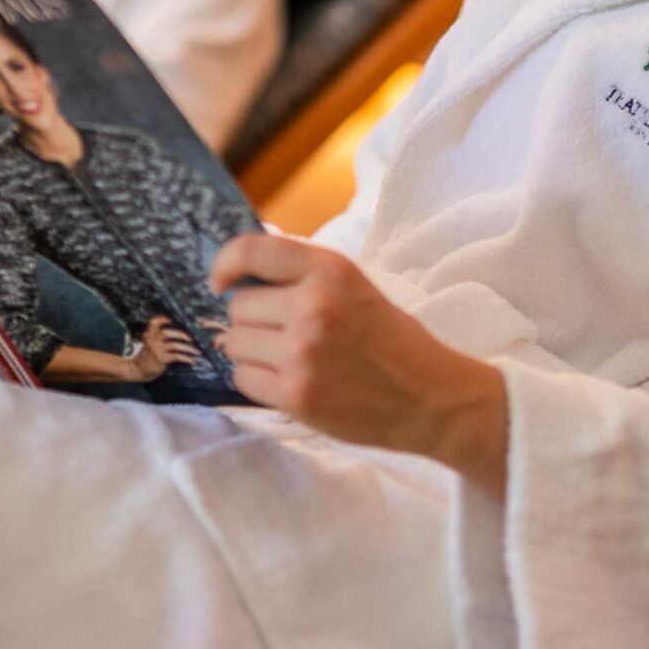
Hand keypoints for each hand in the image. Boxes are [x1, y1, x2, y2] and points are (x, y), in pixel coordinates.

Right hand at [125, 315, 200, 380]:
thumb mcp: (150, 343)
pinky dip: (186, 358)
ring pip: (174, 345)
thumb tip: (180, 330)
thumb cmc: (148, 355)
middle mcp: (152, 340)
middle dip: (181, 334)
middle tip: (192, 338)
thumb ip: (158, 336)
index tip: (173, 319)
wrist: (139, 370)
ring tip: (197, 351)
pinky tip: (192, 360)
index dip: (162, 319)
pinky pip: (176, 356)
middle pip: (167, 332)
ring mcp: (156, 349)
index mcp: (149, 334)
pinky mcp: (161, 359)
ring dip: (188, 348)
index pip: (153, 323)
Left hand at [209, 235, 507, 491]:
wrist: (429, 397)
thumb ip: (303, 276)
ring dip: (253, 353)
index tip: (219, 281)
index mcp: (330, 269)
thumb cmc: (391, 339)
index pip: (252, 250)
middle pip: (238, 306)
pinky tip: (289, 381)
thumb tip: (239, 279)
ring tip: (289, 359)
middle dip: (253, 320)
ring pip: (235, 344)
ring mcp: (302, 352)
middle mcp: (313, 305)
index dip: (225, 263)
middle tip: (284, 334)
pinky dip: (258, 381)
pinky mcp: (296, 394)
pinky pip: (242, 379)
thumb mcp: (354, 286)